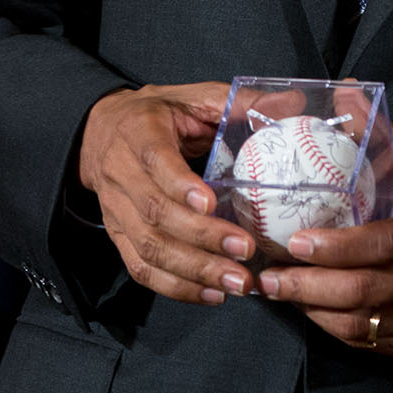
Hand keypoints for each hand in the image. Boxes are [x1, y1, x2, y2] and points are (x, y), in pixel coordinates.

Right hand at [76, 83, 257, 305]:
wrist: (100, 130)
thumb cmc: (157, 115)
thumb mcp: (193, 97)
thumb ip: (239, 102)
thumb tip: (293, 105)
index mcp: (140, 131)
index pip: (155, 160)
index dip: (180, 185)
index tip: (211, 203)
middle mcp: (122, 172)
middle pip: (155, 212)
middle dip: (201, 238)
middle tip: (244, 253)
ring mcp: (116, 208)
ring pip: (148, 247)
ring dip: (194, 270)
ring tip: (237, 282)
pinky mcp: (118, 235)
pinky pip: (141, 268)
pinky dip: (176, 287)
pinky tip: (211, 295)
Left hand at [257, 122, 392, 358]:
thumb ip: (387, 142)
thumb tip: (346, 95)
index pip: (379, 245)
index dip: (334, 248)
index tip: (296, 242)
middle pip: (360, 292)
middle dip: (306, 287)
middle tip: (267, 276)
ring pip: (362, 326)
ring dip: (315, 312)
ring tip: (282, 293)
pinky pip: (376, 346)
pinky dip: (340, 332)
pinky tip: (317, 314)